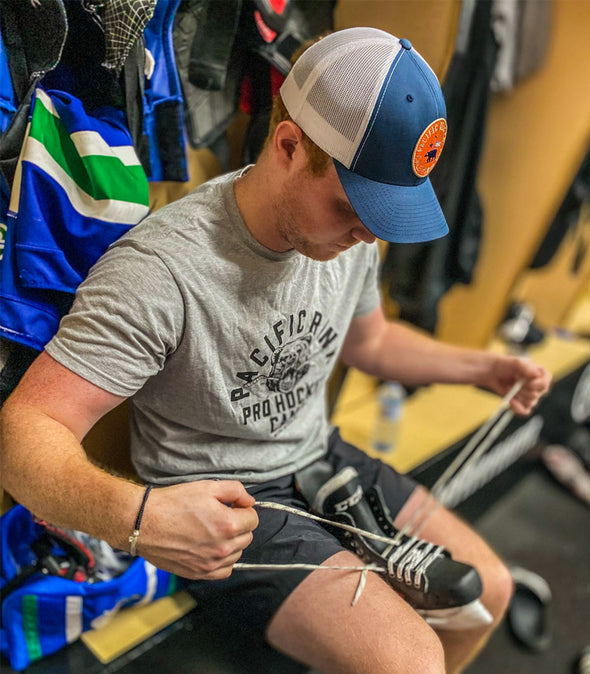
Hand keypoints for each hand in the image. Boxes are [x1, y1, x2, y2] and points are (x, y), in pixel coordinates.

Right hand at [137, 480, 257, 579]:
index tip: (232, 506)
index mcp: (228, 524)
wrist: (144, 522)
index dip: (243, 509)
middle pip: (247, 537)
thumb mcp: (207, 487)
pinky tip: (211, 548)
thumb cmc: (173, 503)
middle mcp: (222, 547)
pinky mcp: (199, 574)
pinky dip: (223, 561)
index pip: (253, 519)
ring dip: (231, 542)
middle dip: (238, 525)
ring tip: (212, 531)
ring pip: (237, 554)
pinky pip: (224, 571)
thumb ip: (235, 491)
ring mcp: (211, 563)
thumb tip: (249, 502)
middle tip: (220, 516)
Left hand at [486, 355, 551, 415]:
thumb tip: (537, 374)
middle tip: (513, 383)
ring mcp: (530, 395)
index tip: (526, 383)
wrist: (493, 372)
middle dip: (523, 390)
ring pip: (530, 403)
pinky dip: (517, 408)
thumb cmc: (505, 365)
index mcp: (539, 373)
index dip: (538, 384)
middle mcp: (537, 385)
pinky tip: (511, 401)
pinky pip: (525, 411)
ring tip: (509, 387)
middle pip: (536, 394)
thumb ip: (526, 367)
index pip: (546, 381)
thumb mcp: (514, 362)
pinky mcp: (522, 402)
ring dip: (518, 396)